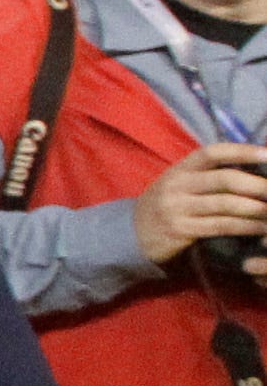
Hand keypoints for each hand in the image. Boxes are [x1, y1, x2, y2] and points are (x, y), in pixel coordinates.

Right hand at [128, 142, 266, 266]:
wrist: (131, 234)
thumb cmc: (167, 205)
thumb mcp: (179, 184)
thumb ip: (208, 176)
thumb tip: (253, 171)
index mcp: (180, 169)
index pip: (213, 153)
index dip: (242, 151)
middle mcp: (177, 185)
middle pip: (224, 180)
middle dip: (257, 185)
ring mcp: (177, 208)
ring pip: (225, 205)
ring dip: (256, 208)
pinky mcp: (180, 230)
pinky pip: (220, 226)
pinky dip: (245, 227)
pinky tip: (260, 228)